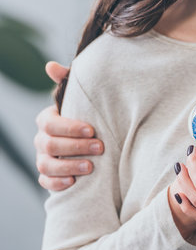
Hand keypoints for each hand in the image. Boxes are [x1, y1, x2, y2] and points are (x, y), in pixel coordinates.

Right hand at [34, 62, 103, 190]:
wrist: (93, 144)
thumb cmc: (88, 118)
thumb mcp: (82, 100)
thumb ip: (69, 82)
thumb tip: (51, 66)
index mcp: (48, 120)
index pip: (50, 123)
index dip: (70, 127)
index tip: (92, 130)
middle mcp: (42, 140)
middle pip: (50, 144)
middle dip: (76, 146)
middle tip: (100, 147)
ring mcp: (44, 159)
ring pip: (46, 165)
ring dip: (68, 166)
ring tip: (90, 166)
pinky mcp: (49, 177)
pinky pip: (45, 182)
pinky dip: (57, 183)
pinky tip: (73, 182)